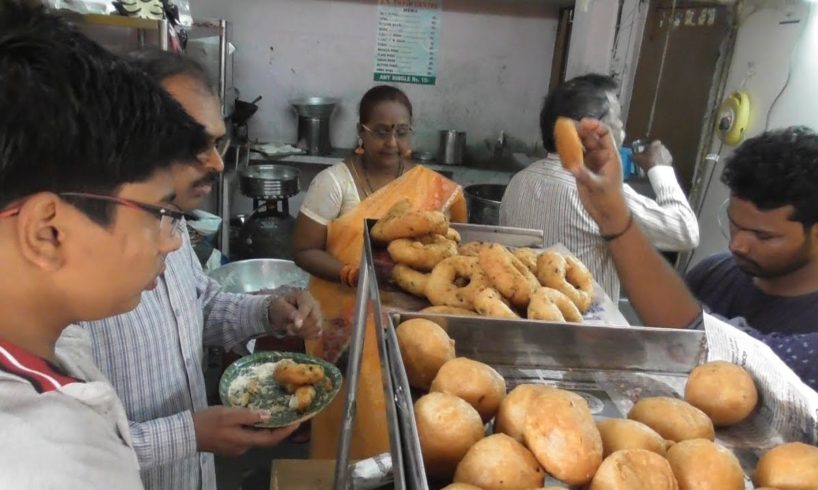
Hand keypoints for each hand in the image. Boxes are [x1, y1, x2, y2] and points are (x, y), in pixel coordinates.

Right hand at [193, 406, 298, 456]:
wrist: (186, 433)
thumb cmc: (208, 421)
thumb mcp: (230, 414)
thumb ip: (249, 415)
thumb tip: (269, 415)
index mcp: (245, 441)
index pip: (271, 439)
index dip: (285, 431)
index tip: (297, 422)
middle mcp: (243, 448)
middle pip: (265, 439)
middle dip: (278, 429)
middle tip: (288, 415)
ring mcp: (235, 448)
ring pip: (256, 438)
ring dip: (266, 428)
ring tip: (275, 413)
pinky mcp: (229, 445)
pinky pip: (247, 437)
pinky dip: (255, 428)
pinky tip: (255, 417)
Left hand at [268, 288, 322, 338]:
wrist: (282, 313)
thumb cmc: (280, 307)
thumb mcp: (278, 306)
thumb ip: (287, 311)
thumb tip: (295, 317)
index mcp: (305, 296)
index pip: (307, 306)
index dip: (302, 316)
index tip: (296, 325)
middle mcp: (315, 304)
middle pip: (314, 319)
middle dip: (301, 327)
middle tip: (288, 329)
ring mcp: (318, 315)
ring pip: (316, 328)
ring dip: (302, 332)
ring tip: (291, 330)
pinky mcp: (318, 324)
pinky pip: (317, 333)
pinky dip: (306, 335)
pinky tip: (298, 333)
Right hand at [569, 118, 630, 234]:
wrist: (606, 213)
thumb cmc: (609, 198)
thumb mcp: (599, 186)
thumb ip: (585, 176)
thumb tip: (572, 167)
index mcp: (609, 155)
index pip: (604, 134)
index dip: (595, 126)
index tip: (583, 123)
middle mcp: (600, 156)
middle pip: (590, 137)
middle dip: (580, 131)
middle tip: (566, 128)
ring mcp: (590, 162)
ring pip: (581, 146)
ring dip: (572, 141)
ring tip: (560, 136)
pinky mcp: (582, 170)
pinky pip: (574, 157)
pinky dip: (567, 153)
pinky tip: (559, 151)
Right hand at [631, 140, 671, 171]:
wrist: (658, 171)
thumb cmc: (648, 162)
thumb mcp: (638, 159)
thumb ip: (634, 156)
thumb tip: (631, 155)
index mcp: (655, 144)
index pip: (652, 142)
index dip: (649, 146)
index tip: (645, 151)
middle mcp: (662, 146)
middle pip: (657, 147)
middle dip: (654, 151)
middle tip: (648, 157)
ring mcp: (667, 153)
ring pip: (662, 153)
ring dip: (658, 156)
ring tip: (653, 163)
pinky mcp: (670, 160)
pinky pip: (665, 159)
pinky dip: (662, 161)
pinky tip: (658, 166)